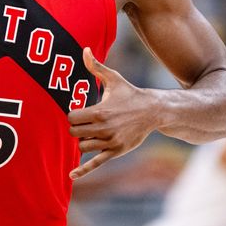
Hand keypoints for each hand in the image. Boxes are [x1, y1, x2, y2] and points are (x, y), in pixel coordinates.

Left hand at [67, 47, 159, 179]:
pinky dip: (83, 170)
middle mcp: (104, 129)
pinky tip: (71, 176)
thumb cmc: (130, 94)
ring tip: (93, 131)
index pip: (72, 118)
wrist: (154, 111)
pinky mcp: (115, 152)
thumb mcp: (114, 79)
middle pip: (74, 134)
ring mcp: (110, 142)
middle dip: (75, 128)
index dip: (72, 115)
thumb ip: (96, 67)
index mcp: (100, 111)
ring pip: (82, 147)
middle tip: (84, 122)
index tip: (78, 111)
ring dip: (83, 141)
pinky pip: (96, 163)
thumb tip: (84, 50)